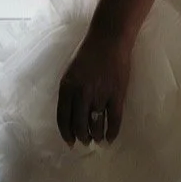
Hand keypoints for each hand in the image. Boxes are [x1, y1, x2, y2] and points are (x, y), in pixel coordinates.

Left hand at [57, 27, 130, 145]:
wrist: (109, 39)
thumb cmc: (88, 54)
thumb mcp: (70, 72)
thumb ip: (69, 92)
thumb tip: (71, 113)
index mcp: (67, 87)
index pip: (63, 118)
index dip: (66, 133)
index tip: (69, 142)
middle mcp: (81, 94)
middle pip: (79, 125)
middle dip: (82, 137)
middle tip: (85, 142)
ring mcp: (100, 95)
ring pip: (96, 125)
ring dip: (96, 136)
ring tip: (98, 139)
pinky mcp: (117, 95)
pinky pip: (114, 120)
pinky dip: (112, 132)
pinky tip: (110, 138)